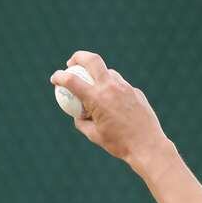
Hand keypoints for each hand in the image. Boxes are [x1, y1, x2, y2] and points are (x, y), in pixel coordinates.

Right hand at [50, 51, 171, 164]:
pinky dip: (110, 89)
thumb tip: (77, 114)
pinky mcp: (135, 92)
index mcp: (97, 99)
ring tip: (92, 88)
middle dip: (78, 57)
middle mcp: (111, 88)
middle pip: (92, 60)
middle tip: (71, 63)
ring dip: (96, 75)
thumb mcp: (94, 135)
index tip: (54, 79)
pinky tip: (111, 103)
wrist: (147, 145)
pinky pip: (119, 85)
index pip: (72, 80)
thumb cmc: (118, 143)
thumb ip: (81, 122)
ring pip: (108, 72)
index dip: (59, 77)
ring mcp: (125, 87)